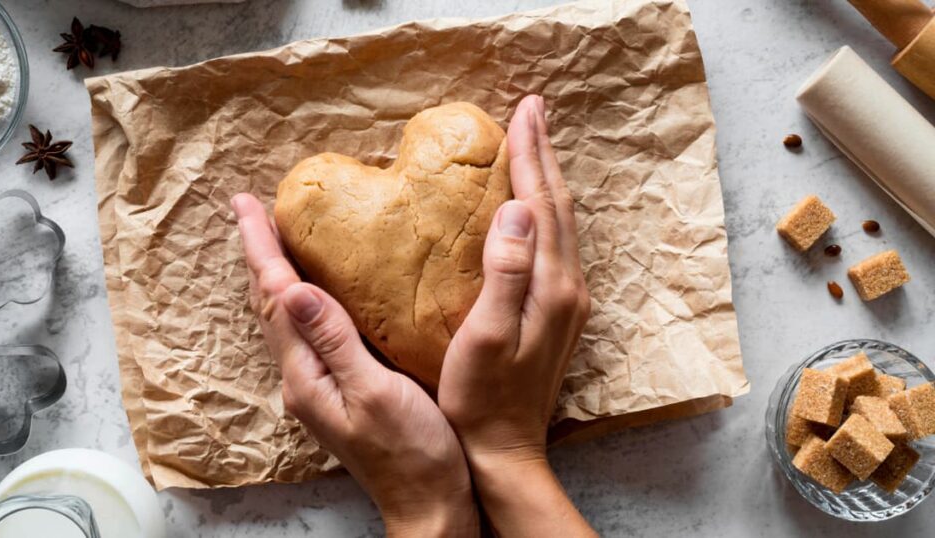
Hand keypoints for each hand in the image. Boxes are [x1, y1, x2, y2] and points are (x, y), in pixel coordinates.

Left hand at [232, 194, 477, 536]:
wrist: (429, 505)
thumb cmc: (412, 454)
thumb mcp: (374, 393)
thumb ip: (335, 341)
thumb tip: (295, 290)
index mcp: (306, 375)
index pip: (275, 298)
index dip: (261, 248)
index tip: (247, 205)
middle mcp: (303, 379)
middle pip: (270, 304)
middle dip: (260, 254)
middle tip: (252, 210)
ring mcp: (318, 386)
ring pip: (287, 317)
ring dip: (277, 274)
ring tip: (275, 239)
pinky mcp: (338, 390)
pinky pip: (309, 332)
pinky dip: (303, 298)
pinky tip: (318, 289)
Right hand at [438, 95, 595, 535]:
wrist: (505, 449)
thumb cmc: (481, 399)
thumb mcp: (484, 336)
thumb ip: (505, 273)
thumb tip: (515, 209)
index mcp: (550, 287)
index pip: (541, 204)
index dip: (531, 155)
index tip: (522, 112)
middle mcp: (568, 288)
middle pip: (559, 206)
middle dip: (544, 154)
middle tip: (531, 110)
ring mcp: (567, 301)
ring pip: (561, 223)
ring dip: (547, 179)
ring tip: (533, 144)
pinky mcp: (557, 312)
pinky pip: (555, 244)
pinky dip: (544, 210)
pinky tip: (530, 206)